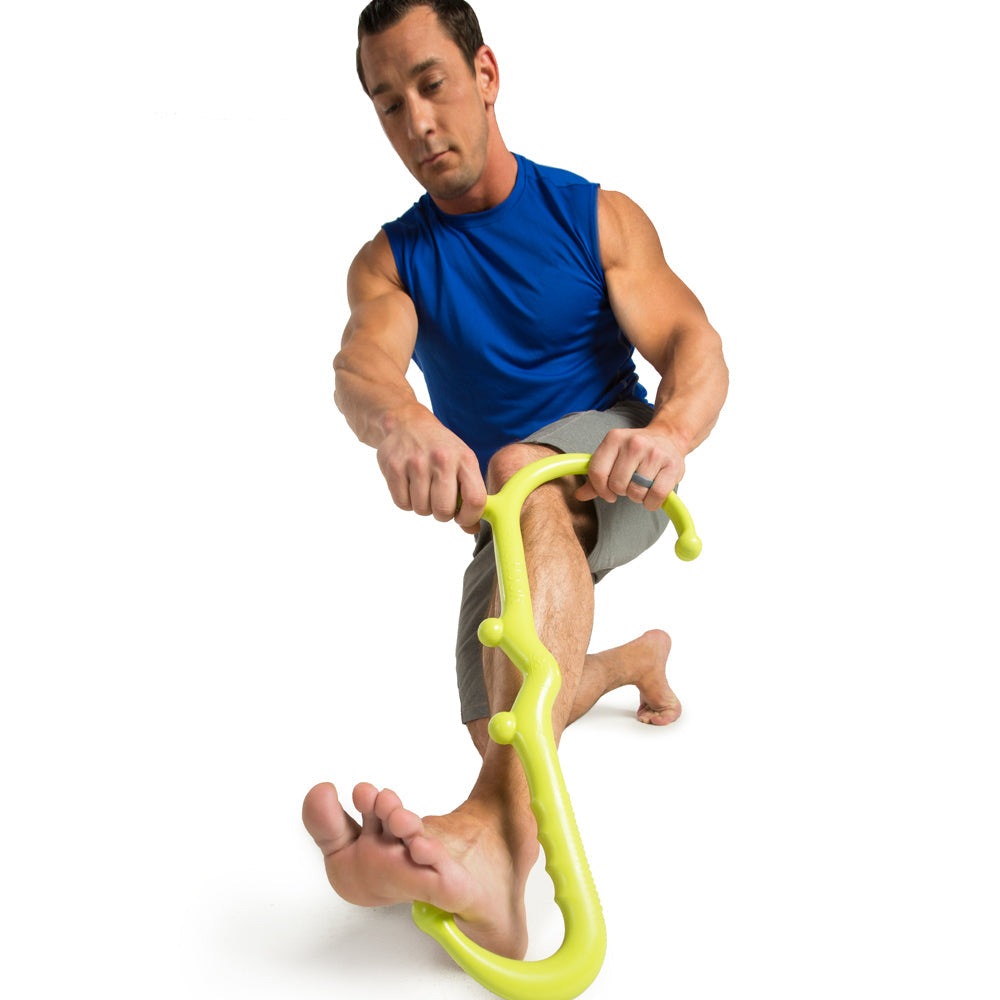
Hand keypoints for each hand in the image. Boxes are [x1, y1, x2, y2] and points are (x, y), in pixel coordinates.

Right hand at [376, 410, 486, 532]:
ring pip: (421, 509)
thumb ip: (470, 495)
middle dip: (442, 514)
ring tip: (423, 489)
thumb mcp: (462, 463)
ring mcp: (416, 462)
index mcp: (465, 459)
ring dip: (423, 506)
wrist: (406, 423)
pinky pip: (402, 503)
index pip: (475, 500)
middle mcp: (441, 459)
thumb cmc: (440, 449)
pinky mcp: (394, 466)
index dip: (469, 517)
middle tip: (439, 501)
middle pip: (444, 510)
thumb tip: (472, 529)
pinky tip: (409, 485)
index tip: (462, 517)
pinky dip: (406, 501)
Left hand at [575, 426, 685, 510]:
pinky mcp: (672, 466)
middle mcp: (634, 443)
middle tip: (630, 484)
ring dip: (637, 497)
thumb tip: (579, 495)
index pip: (597, 472)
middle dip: (622, 491)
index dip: (600, 489)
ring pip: (636, 492)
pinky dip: (652, 502)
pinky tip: (652, 495)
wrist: (668, 437)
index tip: (608, 493)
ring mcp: (654, 453)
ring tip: (642, 486)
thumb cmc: (637, 451)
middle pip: (617, 485)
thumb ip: (596, 476)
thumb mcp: (613, 456)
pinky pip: (656, 496)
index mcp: (614, 438)